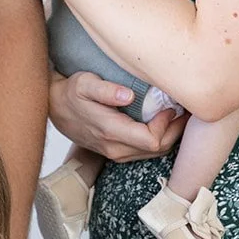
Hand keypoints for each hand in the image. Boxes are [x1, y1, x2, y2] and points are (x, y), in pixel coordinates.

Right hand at [49, 71, 184, 162]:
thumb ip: (105, 90)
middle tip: (183, 110)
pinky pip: (146, 152)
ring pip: (154, 154)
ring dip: (169, 136)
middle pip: (158, 149)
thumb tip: (127, 95)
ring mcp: (116, 154)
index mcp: (111, 132)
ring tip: (176, 115)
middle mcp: (115, 149)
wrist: (55, 108)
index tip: (170, 105)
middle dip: (175, 131)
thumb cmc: (71, 93)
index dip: (168, 124)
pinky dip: (159, 139)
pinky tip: (162, 122)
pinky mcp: (117, 153)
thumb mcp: (84, 84)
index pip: (152, 139)